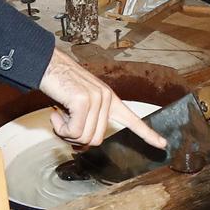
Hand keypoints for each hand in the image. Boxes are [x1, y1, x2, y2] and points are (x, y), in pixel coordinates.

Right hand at [38, 47, 167, 148]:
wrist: (45, 65)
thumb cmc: (59, 86)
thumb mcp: (78, 105)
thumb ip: (87, 122)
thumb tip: (83, 144)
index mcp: (109, 100)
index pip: (133, 120)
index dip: (147, 134)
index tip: (163, 144)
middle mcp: (107, 98)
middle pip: (96, 141)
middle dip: (76, 138)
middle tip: (64, 122)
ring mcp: (98, 99)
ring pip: (85, 138)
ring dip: (66, 133)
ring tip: (60, 114)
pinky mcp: (84, 101)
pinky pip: (74, 132)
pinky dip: (60, 128)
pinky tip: (56, 112)